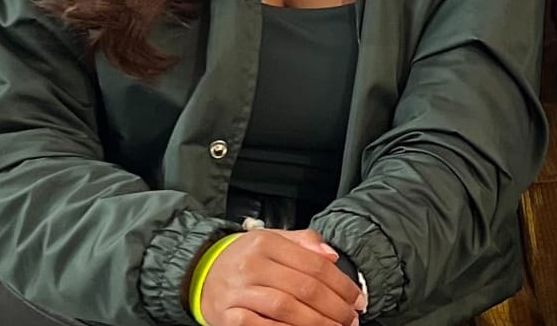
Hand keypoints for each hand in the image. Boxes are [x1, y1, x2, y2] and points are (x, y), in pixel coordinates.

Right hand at [196, 229, 365, 325]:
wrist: (199, 271)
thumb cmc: (243, 258)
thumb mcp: (272, 239)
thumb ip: (304, 242)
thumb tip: (332, 256)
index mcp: (266, 242)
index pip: (314, 264)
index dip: (341, 284)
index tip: (357, 299)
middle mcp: (252, 266)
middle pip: (304, 288)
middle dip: (335, 308)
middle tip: (351, 319)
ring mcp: (239, 292)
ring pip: (286, 308)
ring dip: (317, 323)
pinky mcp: (228, 317)